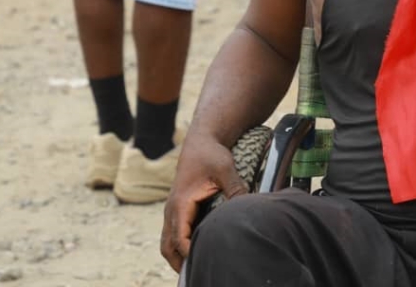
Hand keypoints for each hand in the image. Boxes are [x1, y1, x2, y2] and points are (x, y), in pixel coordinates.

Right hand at [160, 133, 248, 272]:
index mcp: (181, 203)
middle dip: (179, 263)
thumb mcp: (225, 168)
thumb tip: (248, 206)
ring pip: (168, 241)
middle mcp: (172, 209)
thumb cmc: (212, 154)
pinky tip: (195, 253)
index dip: (190, 253)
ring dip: (177, 256)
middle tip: (195, 276)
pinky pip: (173, 233)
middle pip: (168, 245)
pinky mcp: (179, 209)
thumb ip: (235, 188)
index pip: (180, 237)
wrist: (201, 141)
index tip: (203, 262)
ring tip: (194, 270)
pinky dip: (179, 246)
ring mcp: (173, 209)